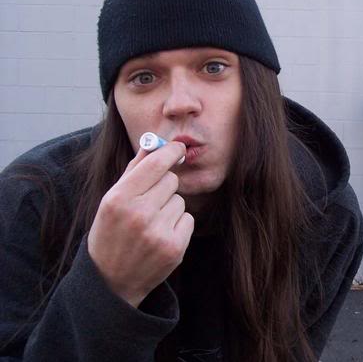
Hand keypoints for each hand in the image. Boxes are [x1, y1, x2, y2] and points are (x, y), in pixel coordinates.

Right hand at [88, 141, 193, 307]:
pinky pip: (187, 219)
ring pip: (180, 200)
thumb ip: (133, 171)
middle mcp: (139, 214)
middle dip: (164, 186)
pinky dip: (178, 225)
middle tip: (149, 202)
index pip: (155, 164)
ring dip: (170, 208)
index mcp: (119, 199)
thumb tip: (153, 144)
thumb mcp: (111, 201)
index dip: (170, 151)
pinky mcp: (174, 247)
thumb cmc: (111, 233)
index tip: (178, 148)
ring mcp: (158, 232)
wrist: (110, 281)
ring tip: (150, 224)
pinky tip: (160, 236)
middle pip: (171, 180)